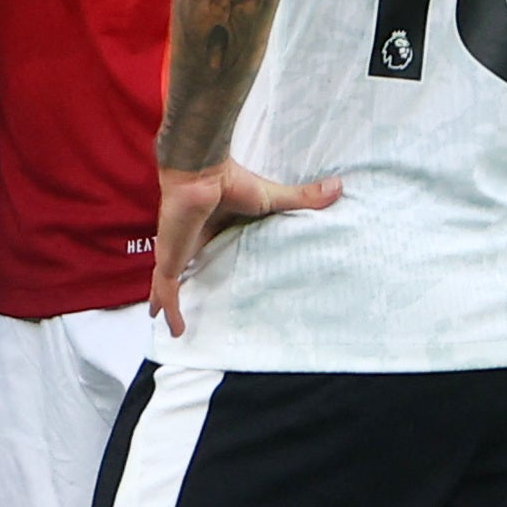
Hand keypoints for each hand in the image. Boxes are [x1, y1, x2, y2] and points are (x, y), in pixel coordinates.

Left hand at [148, 158, 340, 335]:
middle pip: (188, 268)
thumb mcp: (272, 198)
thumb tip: (339, 187)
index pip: (209, 250)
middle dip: (185, 286)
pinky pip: (168, 291)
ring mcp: (178, 251)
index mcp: (211, 227)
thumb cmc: (232, 183)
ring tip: (175, 326)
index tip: (216, 279)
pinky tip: (175, 330)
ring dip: (171, 303)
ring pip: (171, 284)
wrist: (202, 175)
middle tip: (189, 306)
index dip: (209, 263)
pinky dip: (171, 311)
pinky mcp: (171, 259)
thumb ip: (302, 199)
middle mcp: (191, 241)